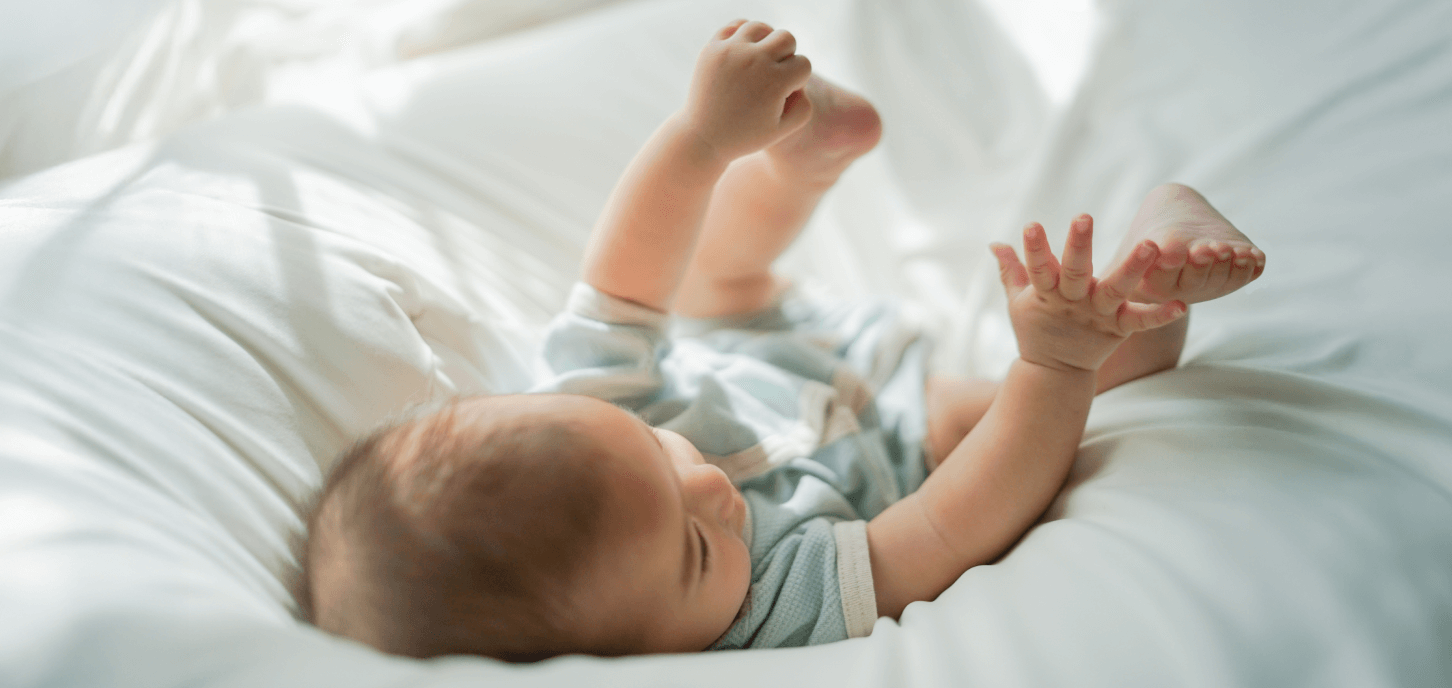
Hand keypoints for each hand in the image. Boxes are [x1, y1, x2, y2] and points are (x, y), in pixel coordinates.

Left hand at [682, 20, 813, 161]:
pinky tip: (744, 53)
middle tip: (775, 74)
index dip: (799, 80)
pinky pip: (735, 26)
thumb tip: (799, 78)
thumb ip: (805, 105)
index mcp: (774, 82)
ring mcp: (730, 51)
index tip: (784, 94)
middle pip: (786, 38)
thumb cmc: (747, 135)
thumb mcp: (784, 130)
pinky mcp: (712, 48)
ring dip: (766, 42)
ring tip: (761, 60)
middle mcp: (753, 61)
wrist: (703, 137)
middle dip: (787, 56)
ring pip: (761, 28)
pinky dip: (744, 36)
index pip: (804, 63)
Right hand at [991, 215, 1186, 372]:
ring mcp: (1097, 315)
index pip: (1037, 269)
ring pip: (1115, 290)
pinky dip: (1160, 316)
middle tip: (1084, 217)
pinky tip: (1181, 305)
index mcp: (1046, 295)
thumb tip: (994, 242)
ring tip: (1150, 245)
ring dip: (1132, 268)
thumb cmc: (1036, 327)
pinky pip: (1141, 322)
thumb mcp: (1018, 299)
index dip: (1034, 248)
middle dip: (1078, 245)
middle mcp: (1072, 303)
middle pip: (1075, 273)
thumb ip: (1012, 269)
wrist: (1054, 372)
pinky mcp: (1118, 329)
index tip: (1031, 225)